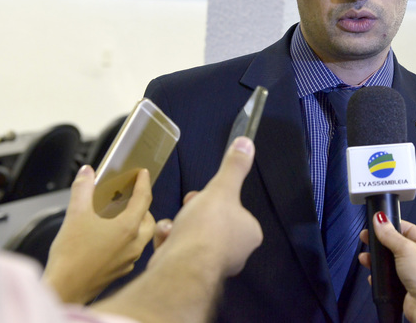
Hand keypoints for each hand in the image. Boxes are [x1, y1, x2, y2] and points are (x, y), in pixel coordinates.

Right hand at [43, 166, 154, 303]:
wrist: (65, 290)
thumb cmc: (71, 256)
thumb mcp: (75, 216)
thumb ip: (83, 190)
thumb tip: (87, 172)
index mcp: (129, 228)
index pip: (144, 199)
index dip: (143, 183)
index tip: (143, 173)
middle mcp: (134, 244)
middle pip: (148, 219)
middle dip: (142, 207)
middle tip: (131, 198)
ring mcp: (129, 260)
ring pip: (141, 236)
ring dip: (136, 224)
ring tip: (120, 217)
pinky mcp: (120, 271)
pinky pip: (131, 251)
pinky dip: (127, 240)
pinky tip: (110, 239)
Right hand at [147, 136, 262, 278]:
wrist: (182, 265)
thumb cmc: (208, 225)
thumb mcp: (222, 188)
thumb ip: (233, 167)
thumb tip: (247, 141)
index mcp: (249, 233)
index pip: (234, 211)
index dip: (216, 199)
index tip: (204, 194)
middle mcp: (236, 252)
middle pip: (212, 223)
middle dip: (194, 212)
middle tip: (188, 206)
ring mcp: (212, 266)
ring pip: (193, 237)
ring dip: (179, 226)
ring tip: (174, 224)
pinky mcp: (189, 274)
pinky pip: (179, 251)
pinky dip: (169, 241)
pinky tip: (166, 238)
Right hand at [359, 214, 415, 322]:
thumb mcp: (406, 249)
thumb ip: (391, 235)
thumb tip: (380, 219)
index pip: (407, 229)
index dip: (392, 225)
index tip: (378, 222)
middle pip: (395, 245)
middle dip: (380, 242)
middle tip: (367, 238)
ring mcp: (410, 274)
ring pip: (389, 263)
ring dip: (376, 260)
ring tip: (365, 257)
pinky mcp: (402, 288)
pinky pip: (387, 279)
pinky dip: (378, 277)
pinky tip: (373, 275)